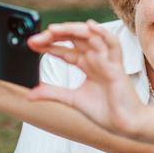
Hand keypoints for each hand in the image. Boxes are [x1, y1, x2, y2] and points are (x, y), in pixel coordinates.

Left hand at [27, 20, 145, 134]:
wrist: (124, 125)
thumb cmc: (105, 111)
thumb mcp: (71, 99)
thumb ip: (52, 93)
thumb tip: (29, 95)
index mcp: (86, 64)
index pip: (65, 48)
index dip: (48, 44)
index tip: (31, 44)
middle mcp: (96, 59)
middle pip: (75, 38)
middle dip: (56, 35)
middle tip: (38, 37)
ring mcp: (107, 60)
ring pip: (90, 36)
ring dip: (73, 30)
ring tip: (54, 29)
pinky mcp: (117, 66)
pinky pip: (112, 44)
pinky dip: (103, 34)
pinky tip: (90, 26)